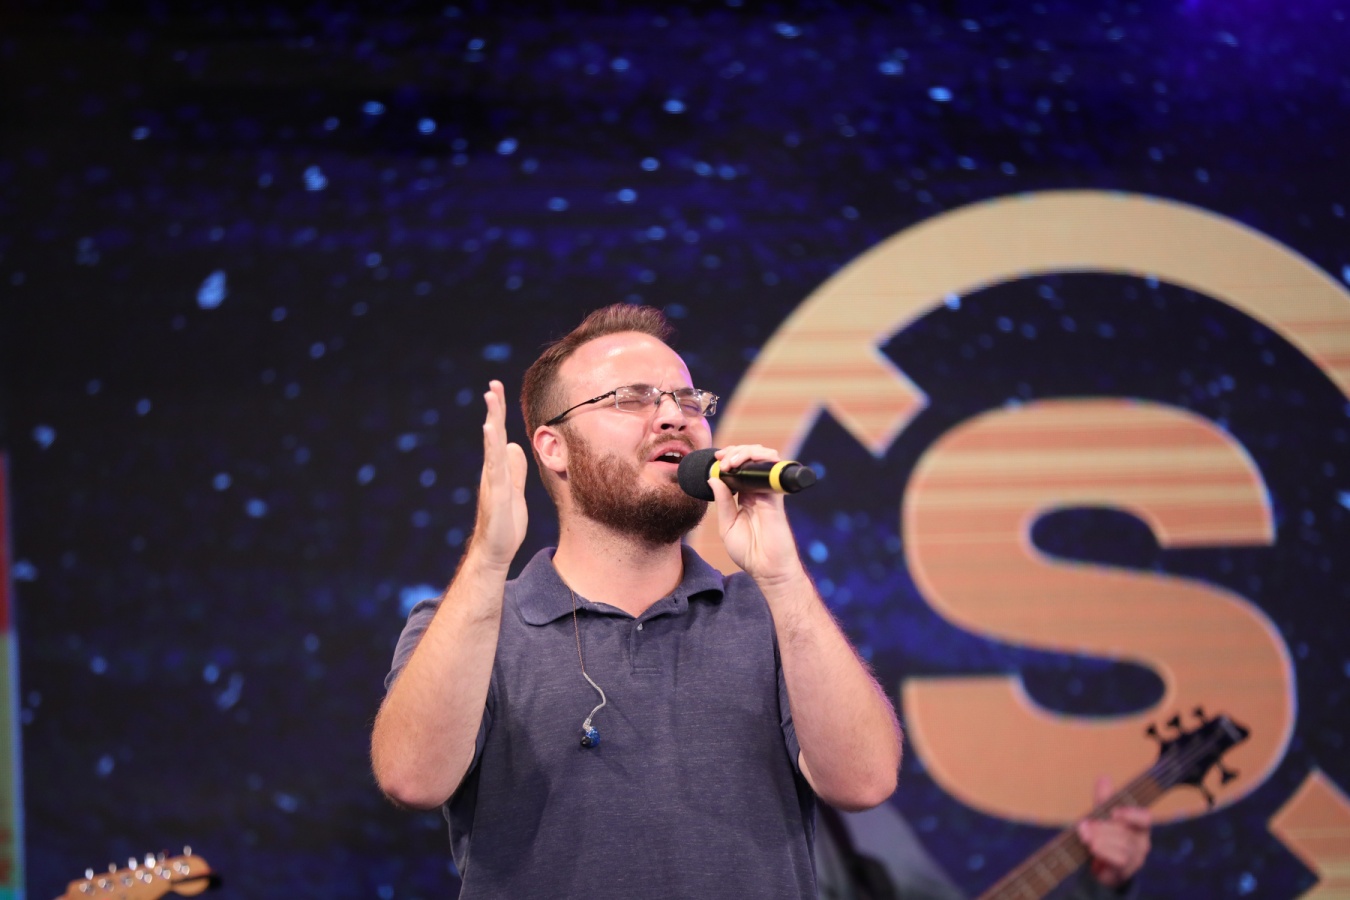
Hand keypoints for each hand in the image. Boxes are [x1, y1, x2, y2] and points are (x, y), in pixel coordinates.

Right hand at [471, 380, 527, 568]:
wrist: (496, 552)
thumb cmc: (505, 524)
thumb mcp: (515, 491)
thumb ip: (515, 469)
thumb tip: (513, 446)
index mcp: (499, 470)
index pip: (500, 435)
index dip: (499, 413)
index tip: (497, 388)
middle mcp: (492, 472)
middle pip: (493, 435)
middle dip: (494, 409)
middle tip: (493, 385)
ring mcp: (492, 482)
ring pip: (492, 447)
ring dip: (492, 421)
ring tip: (490, 398)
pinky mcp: (496, 495)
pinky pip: (495, 468)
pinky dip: (492, 449)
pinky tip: (492, 433)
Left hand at [707, 444, 802, 582]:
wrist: (767, 569)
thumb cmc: (749, 552)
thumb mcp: (726, 525)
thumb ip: (722, 502)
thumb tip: (713, 478)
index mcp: (745, 496)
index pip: (739, 468)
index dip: (729, 457)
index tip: (716, 459)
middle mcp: (758, 491)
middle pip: (751, 458)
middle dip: (736, 451)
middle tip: (722, 460)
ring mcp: (768, 492)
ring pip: (763, 458)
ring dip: (746, 452)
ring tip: (730, 462)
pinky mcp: (776, 497)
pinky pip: (771, 472)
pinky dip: (759, 461)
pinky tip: (742, 466)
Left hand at [1077, 776, 1151, 887]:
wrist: (1099, 865)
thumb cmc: (1105, 836)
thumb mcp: (1102, 816)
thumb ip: (1104, 799)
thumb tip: (1104, 777)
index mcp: (1138, 825)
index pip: (1144, 818)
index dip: (1131, 814)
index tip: (1114, 812)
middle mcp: (1141, 842)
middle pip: (1126, 833)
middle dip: (1103, 828)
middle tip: (1083, 826)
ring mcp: (1136, 858)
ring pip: (1123, 847)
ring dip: (1101, 840)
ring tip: (1085, 837)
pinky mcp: (1126, 871)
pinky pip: (1119, 861)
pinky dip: (1104, 853)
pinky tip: (1092, 849)